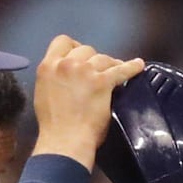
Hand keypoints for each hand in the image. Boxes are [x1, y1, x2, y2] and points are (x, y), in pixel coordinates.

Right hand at [31, 35, 143, 170]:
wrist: (64, 140)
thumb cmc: (53, 124)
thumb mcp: (43, 92)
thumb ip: (54, 77)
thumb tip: (65, 74)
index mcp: (48, 66)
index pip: (62, 41)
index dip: (74, 47)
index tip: (81, 56)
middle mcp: (66, 64)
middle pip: (86, 49)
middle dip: (93, 59)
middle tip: (98, 71)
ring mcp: (85, 71)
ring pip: (103, 57)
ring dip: (110, 64)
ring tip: (115, 70)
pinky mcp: (103, 82)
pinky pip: (122, 70)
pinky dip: (132, 67)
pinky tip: (138, 66)